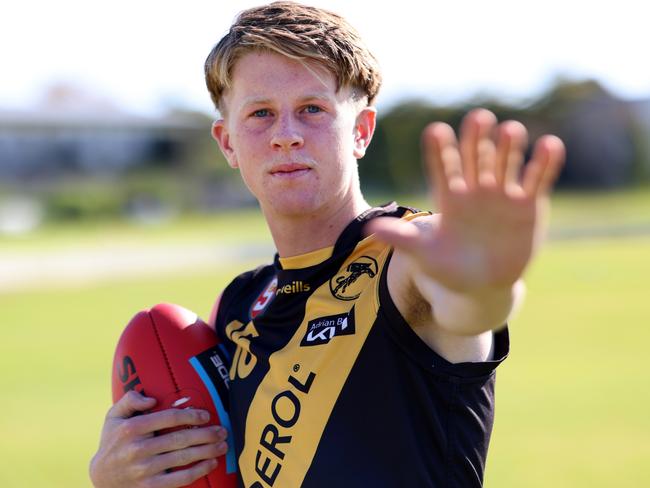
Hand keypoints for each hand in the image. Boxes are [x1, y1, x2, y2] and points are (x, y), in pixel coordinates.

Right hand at [89, 390, 227, 487]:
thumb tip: (152, 399)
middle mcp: (138, 449)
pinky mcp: (150, 487)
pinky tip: (211, 463)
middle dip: (206, 434)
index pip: (169, 418)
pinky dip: (198, 471)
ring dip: (207, 451)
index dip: (190, 416)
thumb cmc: (113, 441)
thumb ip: (130, 399)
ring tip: (222, 445)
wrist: (101, 478)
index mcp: (132, 428)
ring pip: (183, 458)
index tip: (205, 416)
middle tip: (222, 431)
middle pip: (180, 439)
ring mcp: (145, 470)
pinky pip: (179, 479)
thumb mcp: (113, 416)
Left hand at [368, 108, 564, 291]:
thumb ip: (403, 239)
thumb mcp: (425, 255)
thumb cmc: (449, 268)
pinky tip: (550, 145)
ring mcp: (503, 194)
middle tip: (478, 118)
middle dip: (476, 140)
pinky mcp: (528, 204)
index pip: (442, 168)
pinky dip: (544, 164)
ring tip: (511, 131)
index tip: (435, 131)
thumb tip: (370, 229)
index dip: (439, 151)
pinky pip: (536, 180)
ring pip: (505, 163)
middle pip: (475, 158)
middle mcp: (475, 189)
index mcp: (449, 197)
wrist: (482, 286)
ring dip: (508, 147)